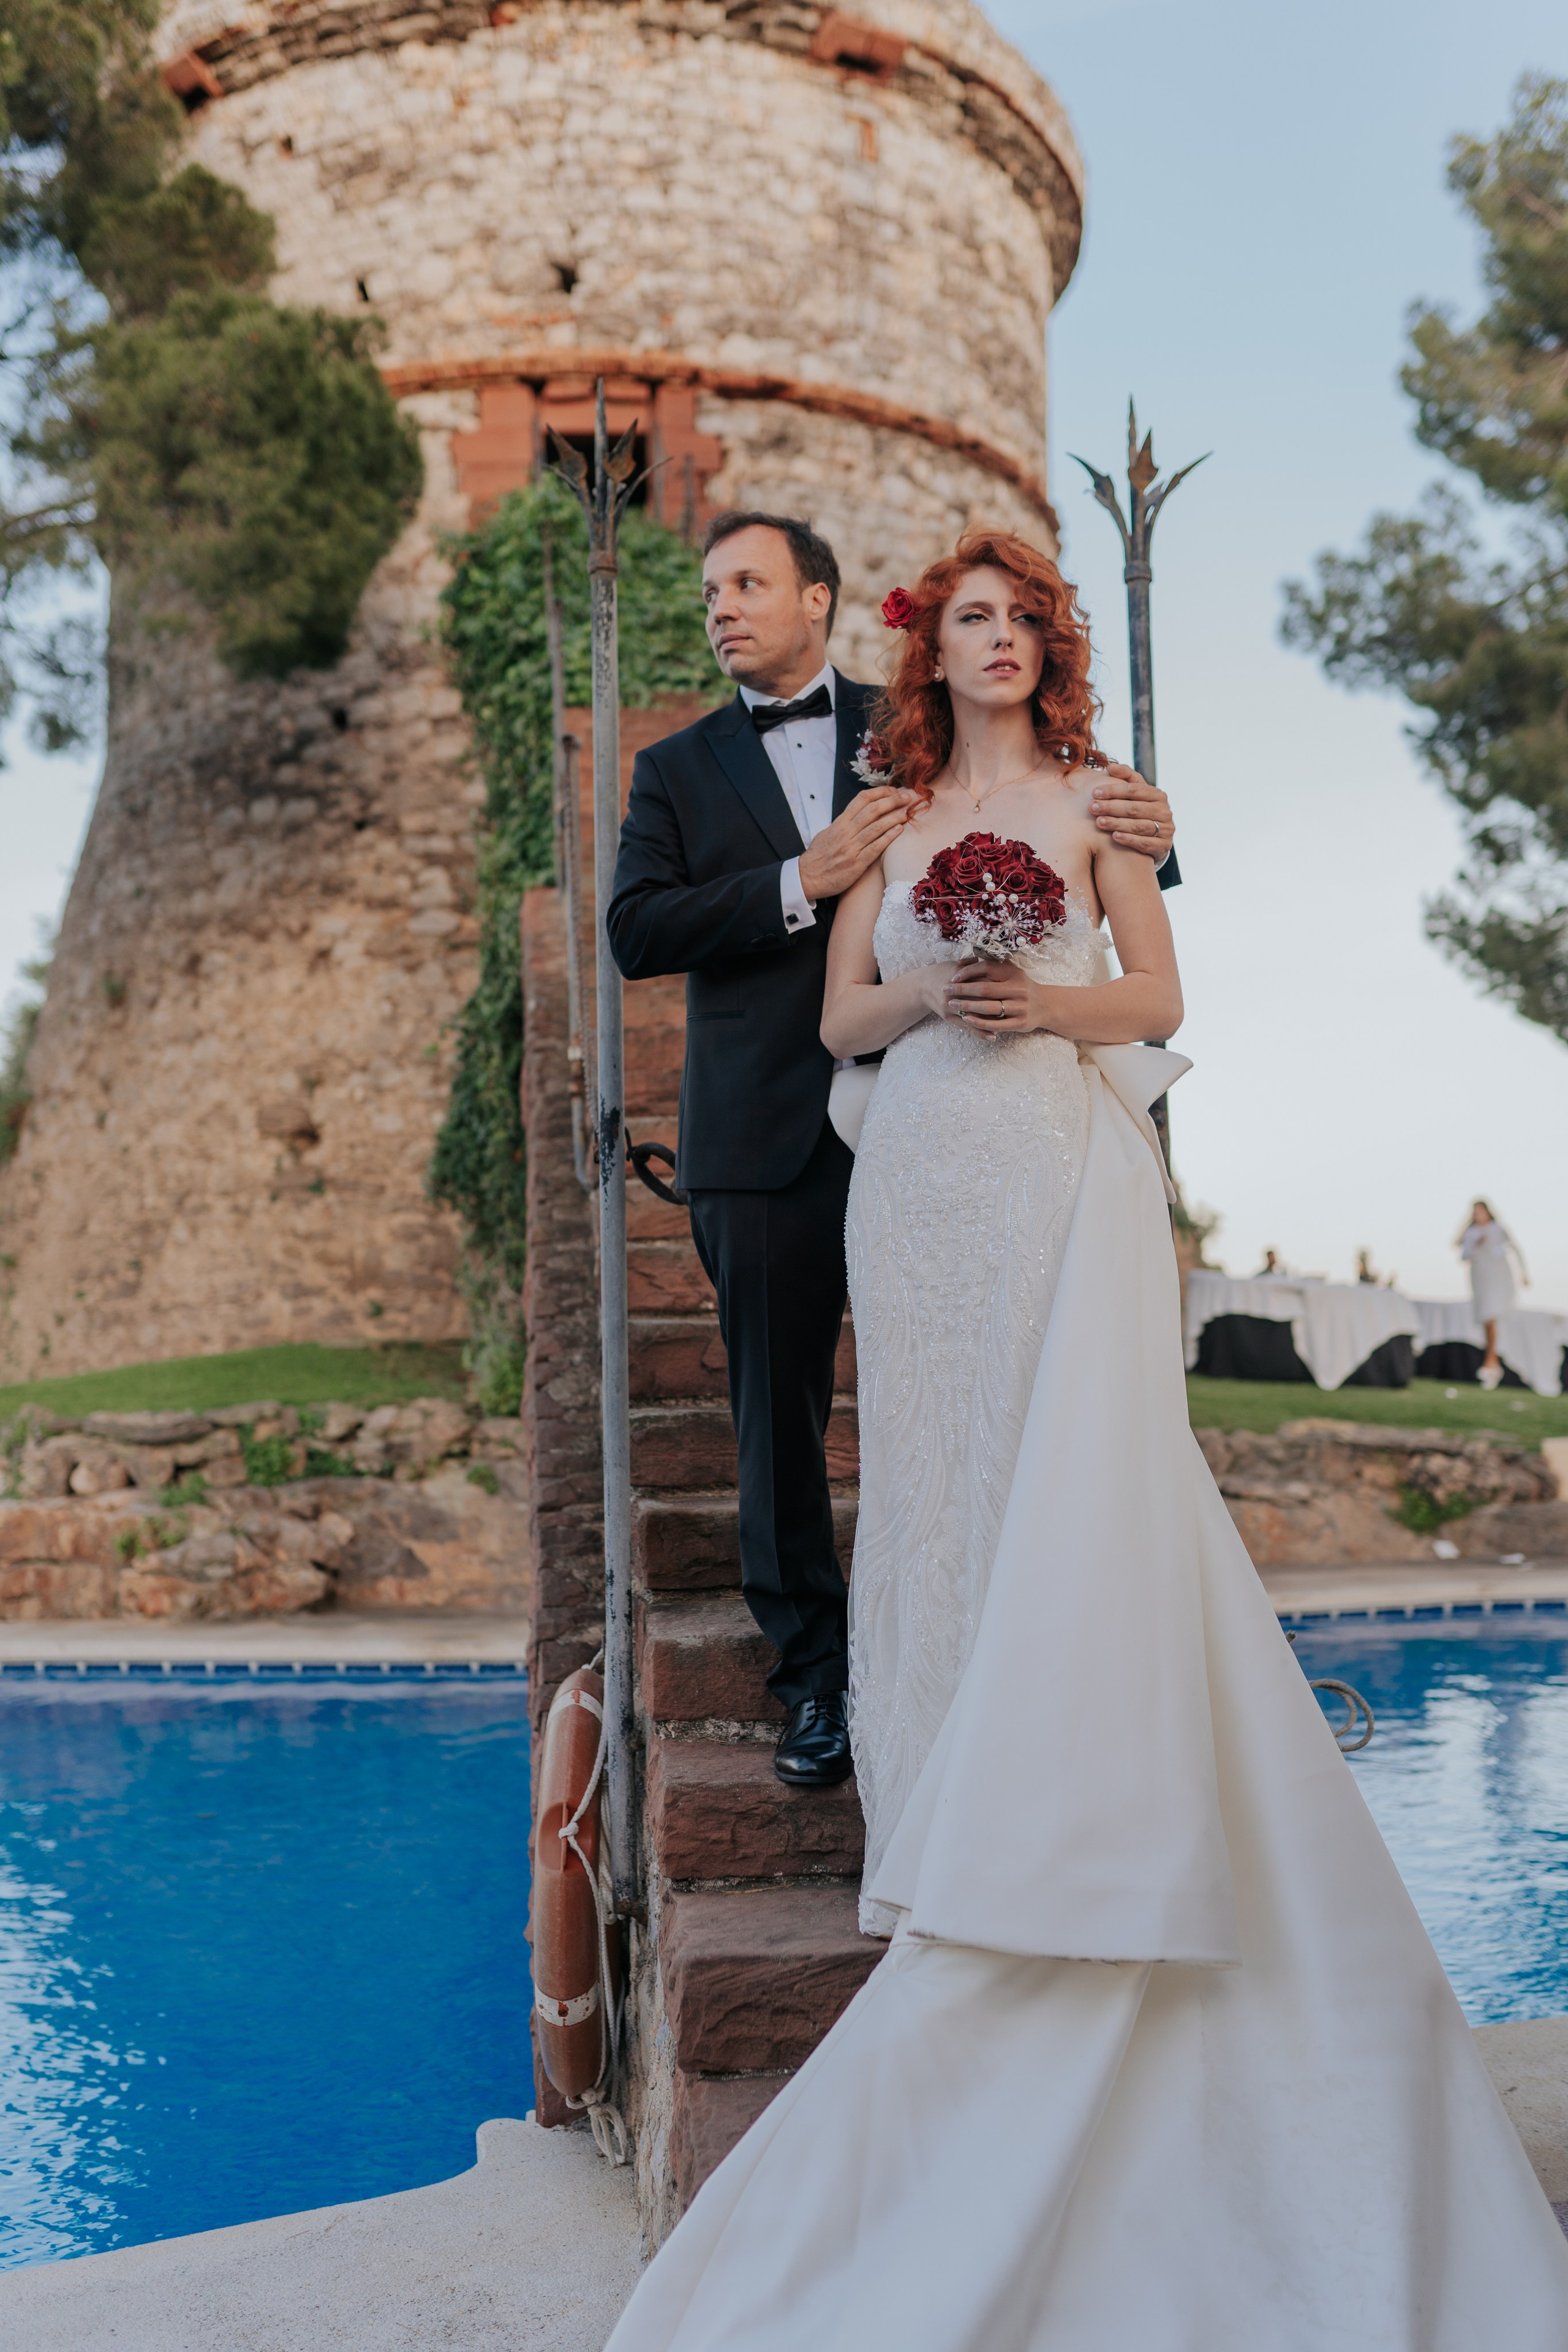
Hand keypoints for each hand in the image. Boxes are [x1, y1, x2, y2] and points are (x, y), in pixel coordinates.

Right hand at [798, 786, 918, 901]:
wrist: (807, 878)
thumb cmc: (817, 857)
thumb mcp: (827, 834)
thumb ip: (842, 824)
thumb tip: (854, 817)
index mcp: (839, 823)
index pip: (861, 799)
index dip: (879, 792)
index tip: (891, 791)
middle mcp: (846, 832)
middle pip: (873, 810)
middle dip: (892, 801)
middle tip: (907, 798)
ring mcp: (851, 848)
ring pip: (876, 827)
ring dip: (895, 817)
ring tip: (908, 812)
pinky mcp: (856, 864)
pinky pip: (875, 848)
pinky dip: (888, 837)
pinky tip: (899, 830)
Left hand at [942, 958, 1044, 1034]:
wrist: (1045, 1005)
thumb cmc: (1021, 986)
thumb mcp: (1011, 972)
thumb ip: (991, 967)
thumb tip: (962, 962)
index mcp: (1014, 973)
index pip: (986, 968)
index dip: (968, 972)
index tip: (953, 977)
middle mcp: (1018, 989)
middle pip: (984, 988)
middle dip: (962, 990)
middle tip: (945, 990)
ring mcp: (1019, 1007)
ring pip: (988, 1007)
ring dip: (967, 1006)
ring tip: (952, 1004)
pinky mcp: (1019, 1023)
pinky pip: (995, 1024)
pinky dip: (979, 1022)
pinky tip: (966, 1019)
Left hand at [1091, 764, 1172, 861]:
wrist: (1156, 839)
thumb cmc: (1140, 811)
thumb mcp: (1136, 794)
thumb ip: (1126, 778)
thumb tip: (1111, 767)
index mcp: (1158, 795)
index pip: (1134, 790)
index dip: (1113, 790)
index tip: (1094, 792)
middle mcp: (1164, 811)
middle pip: (1135, 808)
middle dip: (1111, 807)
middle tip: (1092, 808)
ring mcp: (1166, 829)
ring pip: (1139, 826)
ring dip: (1117, 823)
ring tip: (1099, 822)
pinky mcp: (1163, 846)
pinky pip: (1145, 843)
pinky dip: (1129, 839)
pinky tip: (1114, 837)